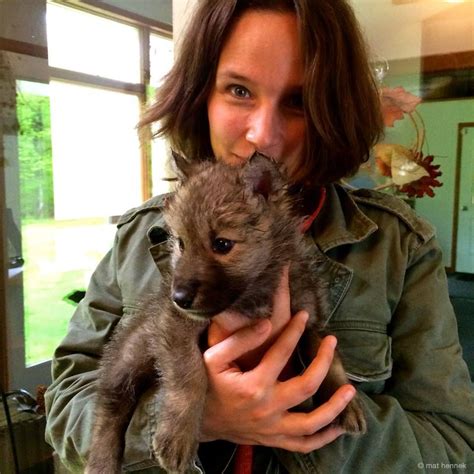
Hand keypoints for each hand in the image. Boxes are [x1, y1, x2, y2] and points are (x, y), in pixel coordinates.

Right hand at [200, 270, 355, 452]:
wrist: (199, 421)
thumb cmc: (206, 385)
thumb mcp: (213, 358)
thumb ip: (240, 340)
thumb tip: (267, 324)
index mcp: (252, 386)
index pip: (281, 352)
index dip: (295, 331)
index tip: (304, 315)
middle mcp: (267, 408)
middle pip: (306, 385)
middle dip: (323, 360)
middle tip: (332, 342)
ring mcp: (272, 428)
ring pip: (312, 422)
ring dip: (335, 406)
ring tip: (350, 390)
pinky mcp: (273, 440)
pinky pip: (304, 445)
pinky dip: (324, 438)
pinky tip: (338, 427)